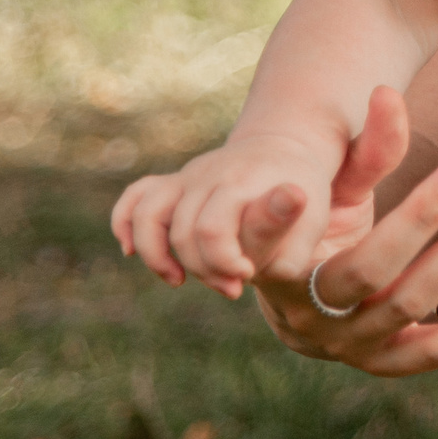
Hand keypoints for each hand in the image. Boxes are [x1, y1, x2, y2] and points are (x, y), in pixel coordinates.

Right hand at [112, 128, 340, 299]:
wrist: (286, 150)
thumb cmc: (302, 194)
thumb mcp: (312, 220)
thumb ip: (287, 246)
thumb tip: (256, 263)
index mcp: (244, 184)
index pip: (212, 229)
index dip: (223, 262)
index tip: (247, 275)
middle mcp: (211, 175)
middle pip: (182, 232)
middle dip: (203, 270)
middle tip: (233, 288)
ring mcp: (189, 176)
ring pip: (149, 215)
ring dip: (157, 256)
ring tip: (178, 281)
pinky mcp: (176, 181)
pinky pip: (136, 195)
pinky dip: (124, 222)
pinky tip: (131, 251)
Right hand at [241, 84, 437, 375]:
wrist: (320, 294)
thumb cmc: (324, 226)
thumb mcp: (334, 188)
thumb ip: (364, 149)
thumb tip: (387, 92)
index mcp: (276, 269)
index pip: (268, 246)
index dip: (276, 220)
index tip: (303, 184)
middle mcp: (307, 317)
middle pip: (366, 272)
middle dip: (421, 218)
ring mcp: (349, 347)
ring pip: (408, 307)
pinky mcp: (387, 364)